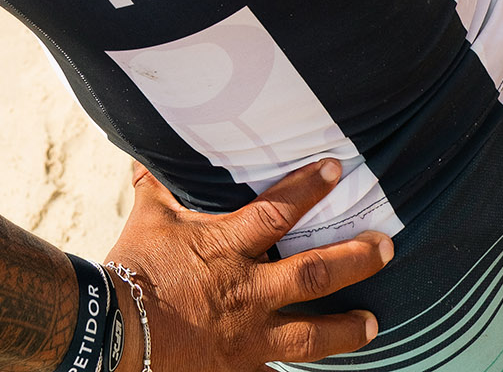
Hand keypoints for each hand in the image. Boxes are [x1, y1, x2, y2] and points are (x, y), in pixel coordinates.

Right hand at [103, 159, 392, 371]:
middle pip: (314, 276)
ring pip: (311, 337)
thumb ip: (156, 185)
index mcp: (227, 248)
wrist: (115, 330)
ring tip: (374, 323)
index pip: (278, 210)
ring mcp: (248, 338)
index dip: (309, 188)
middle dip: (354, 261)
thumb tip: (147, 152)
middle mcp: (248, 292)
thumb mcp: (147, 217)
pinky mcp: (239, 371)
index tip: (337, 169)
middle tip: (386, 248)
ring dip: (347, 328)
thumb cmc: (133, 267)